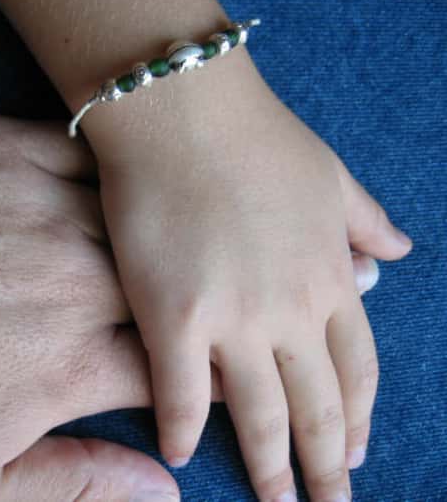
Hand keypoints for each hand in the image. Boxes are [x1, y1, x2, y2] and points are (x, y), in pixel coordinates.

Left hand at [0, 115, 190, 500]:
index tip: (176, 361)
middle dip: (166, 302)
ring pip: (132, 216)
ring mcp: (37, 205)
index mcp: (69, 366)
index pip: (172, 368)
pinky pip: (82, 154)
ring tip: (123, 242)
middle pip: (162, 287)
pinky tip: (80, 192)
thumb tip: (165, 492)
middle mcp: (71, 281)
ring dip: (137, 236)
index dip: (183, 368)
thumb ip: (75, 485)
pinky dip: (97, 175)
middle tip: (140, 300)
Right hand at [85, 47, 410, 500]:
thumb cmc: (252, 135)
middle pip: (318, 404)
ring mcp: (234, 318)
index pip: (356, 366)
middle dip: (327, 462)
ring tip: (277, 500)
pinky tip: (179, 453)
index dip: (359, 415)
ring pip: (261, 413)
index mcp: (329, 276)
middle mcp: (291, 309)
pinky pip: (181, 392)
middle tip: (329, 501)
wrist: (182, 111)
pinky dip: (180, 428)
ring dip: (271, 466)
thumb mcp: (329, 173)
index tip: (357, 449)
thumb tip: (400, 249)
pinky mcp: (175, 317)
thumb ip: (365, 219)